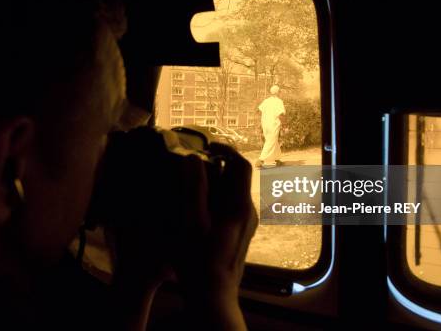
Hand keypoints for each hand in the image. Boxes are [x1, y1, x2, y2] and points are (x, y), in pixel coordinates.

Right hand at [174, 143, 257, 328]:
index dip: (226, 149)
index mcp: (241, 206)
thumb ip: (194, 188)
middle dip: (217, 166)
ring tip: (191, 183)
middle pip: (238, 178)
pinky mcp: (240, 235)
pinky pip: (231, 206)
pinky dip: (216, 198)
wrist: (213, 296)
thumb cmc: (199, 259)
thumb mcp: (192, 220)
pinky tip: (197, 208)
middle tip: (193, 163)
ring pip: (233, 193)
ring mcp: (247, 225)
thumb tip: (193, 159)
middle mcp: (249, 213)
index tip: (207, 145)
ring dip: (215, 182)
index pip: (242, 165)